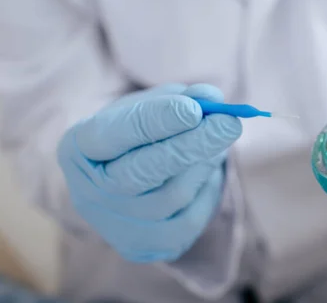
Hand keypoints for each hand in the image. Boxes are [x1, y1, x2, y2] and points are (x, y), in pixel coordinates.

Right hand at [57, 83, 241, 261]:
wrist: (119, 181)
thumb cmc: (136, 134)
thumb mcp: (151, 106)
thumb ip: (181, 97)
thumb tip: (213, 98)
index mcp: (79, 146)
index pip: (114, 134)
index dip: (156, 121)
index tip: (195, 109)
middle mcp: (89, 191)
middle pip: (143, 172)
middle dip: (192, 145)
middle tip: (229, 124)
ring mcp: (113, 224)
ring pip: (172, 196)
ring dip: (204, 165)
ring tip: (217, 142)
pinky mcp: (140, 246)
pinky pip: (188, 221)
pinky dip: (207, 192)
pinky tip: (207, 172)